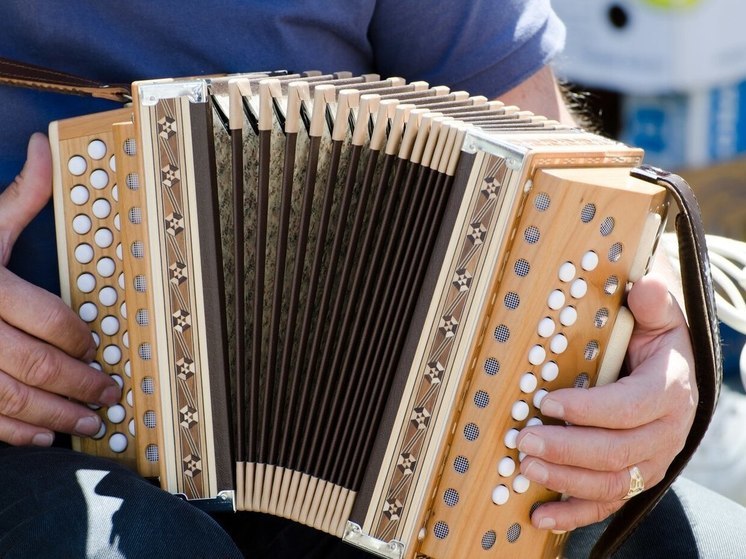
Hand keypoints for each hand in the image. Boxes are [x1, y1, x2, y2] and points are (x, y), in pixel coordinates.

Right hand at [0, 133, 120, 445]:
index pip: (46, 319)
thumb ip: (19, 195)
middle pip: (35, 364)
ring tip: (89, 421)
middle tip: (109, 391)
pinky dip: (14, 433)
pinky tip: (42, 436)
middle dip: (79, 383)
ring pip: (11, 399)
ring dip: (56, 415)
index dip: (80, 337)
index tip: (99, 347)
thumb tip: (44, 150)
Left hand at [516, 270, 696, 531]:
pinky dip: (573, 514)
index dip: (589, 409)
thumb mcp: (659, 316)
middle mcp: (666, 433)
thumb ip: (652, 303)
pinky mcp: (635, 479)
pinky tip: (541, 514)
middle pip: (616, 452)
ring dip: (564, 479)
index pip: (631, 408)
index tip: (548, 401)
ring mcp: (651, 462)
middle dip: (565, 448)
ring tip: (524, 465)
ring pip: (610, 484)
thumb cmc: (655, 342)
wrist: (671, 375)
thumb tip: (643, 286)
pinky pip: (607, 505)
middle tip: (524, 437)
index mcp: (670, 391)